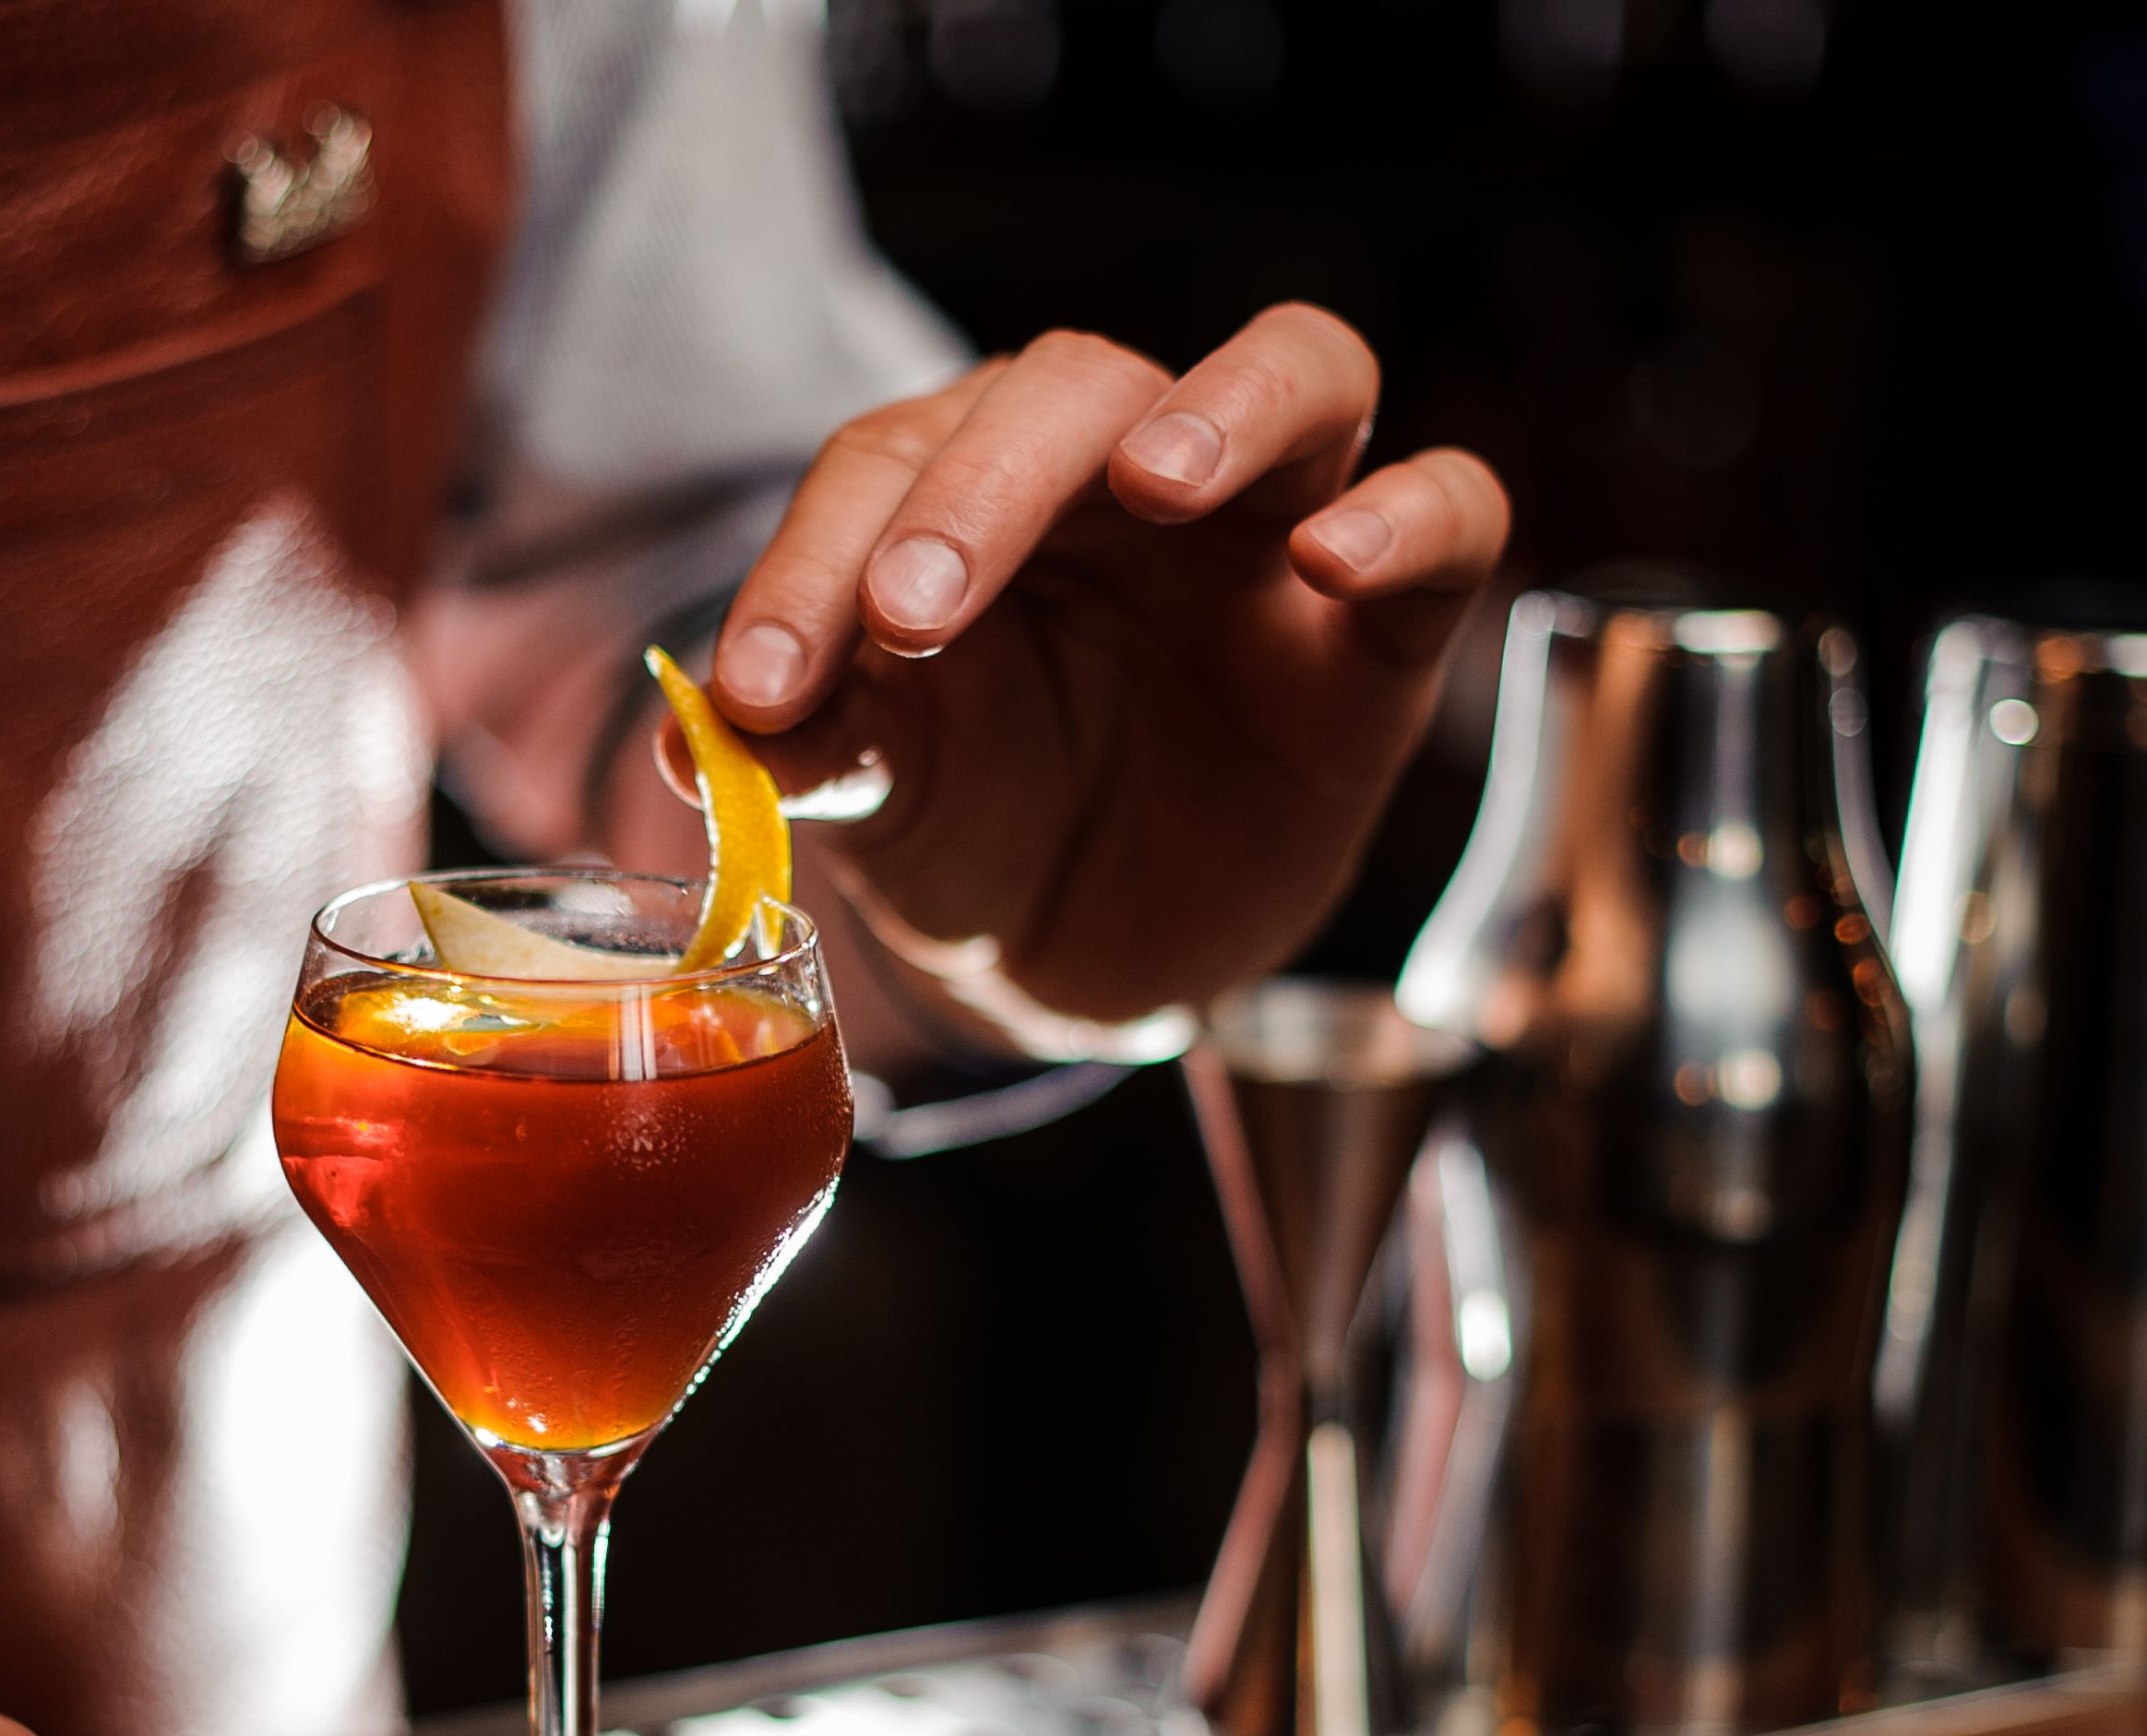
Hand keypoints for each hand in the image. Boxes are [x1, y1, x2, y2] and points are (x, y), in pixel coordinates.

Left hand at [701, 305, 1508, 1024]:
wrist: (1079, 955)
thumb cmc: (974, 826)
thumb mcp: (877, 800)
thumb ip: (803, 749)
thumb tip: (694, 739)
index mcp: (972, 491)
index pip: (894, 460)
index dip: (815, 561)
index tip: (763, 686)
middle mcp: (1124, 476)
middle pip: (1078, 385)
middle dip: (985, 485)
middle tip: (912, 614)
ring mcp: (1269, 530)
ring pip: (1298, 369)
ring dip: (1223, 406)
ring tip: (1153, 479)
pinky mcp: (1382, 627)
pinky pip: (1452, 508)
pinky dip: (1407, 513)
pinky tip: (1336, 559)